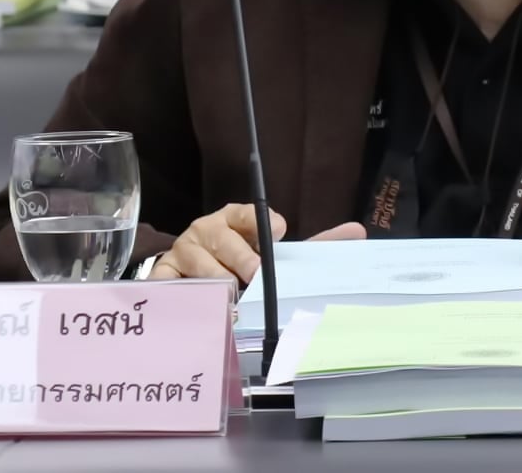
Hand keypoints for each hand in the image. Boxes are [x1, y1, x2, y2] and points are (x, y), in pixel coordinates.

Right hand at [151, 205, 364, 283]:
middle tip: (255, 278)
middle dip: (243, 261)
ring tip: (234, 301)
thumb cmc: (238, 262)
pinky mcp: (163, 274)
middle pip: (225, 242)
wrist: (188, 275)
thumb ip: (313, 244)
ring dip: (221, 286)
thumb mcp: (272, 252)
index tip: (278, 231)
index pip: (245, 212)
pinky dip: (191, 298)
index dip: (261, 221)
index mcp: (233, 218)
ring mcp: (183, 251)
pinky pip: (176, 286)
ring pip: (205, 268)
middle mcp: (206, 229)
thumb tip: (358, 232)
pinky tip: (204, 309)